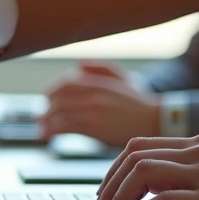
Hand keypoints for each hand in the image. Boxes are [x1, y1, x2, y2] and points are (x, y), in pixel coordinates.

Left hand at [40, 60, 159, 144]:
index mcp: (99, 82)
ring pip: (59, 112)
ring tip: (41, 128)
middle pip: (59, 97)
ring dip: (45, 120)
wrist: (157, 121)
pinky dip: (51, 130)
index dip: (52, 90)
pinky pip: (66, 126)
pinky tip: (46, 134)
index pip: (66, 82)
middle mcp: (94, 94)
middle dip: (46, 107)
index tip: (47, 99)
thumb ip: (100, 69)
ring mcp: (94, 111)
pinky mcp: (95, 128)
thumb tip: (77, 65)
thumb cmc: (140, 102)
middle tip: (41, 116)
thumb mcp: (122, 78)